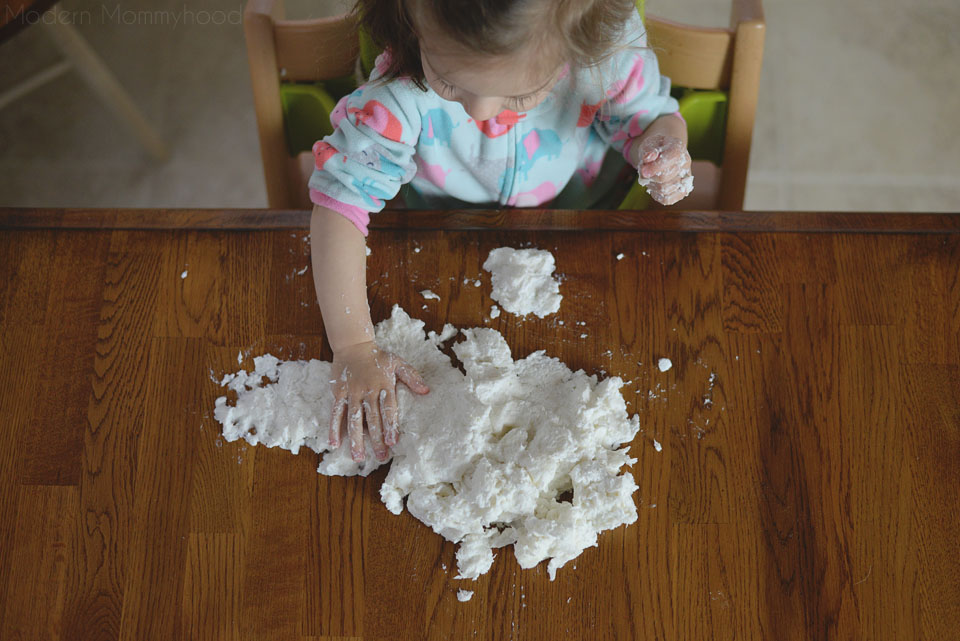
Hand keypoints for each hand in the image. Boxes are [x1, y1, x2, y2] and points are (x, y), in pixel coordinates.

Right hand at [330, 341, 429, 461]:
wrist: (353, 345)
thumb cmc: (378, 357)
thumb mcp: (398, 362)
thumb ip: (412, 377)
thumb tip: (427, 391)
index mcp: (384, 384)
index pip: (388, 408)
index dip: (390, 425)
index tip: (392, 441)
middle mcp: (367, 390)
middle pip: (372, 418)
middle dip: (376, 439)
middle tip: (381, 456)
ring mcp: (352, 392)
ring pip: (353, 419)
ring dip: (356, 439)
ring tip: (358, 457)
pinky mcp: (339, 393)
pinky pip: (336, 412)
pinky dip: (334, 428)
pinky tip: (335, 443)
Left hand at [634, 134, 692, 205]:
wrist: (662, 153)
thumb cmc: (654, 148)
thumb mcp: (648, 144)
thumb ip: (648, 150)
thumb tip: (648, 158)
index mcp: (678, 147)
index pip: (670, 159)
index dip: (655, 167)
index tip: (643, 170)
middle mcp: (685, 162)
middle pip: (664, 177)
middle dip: (649, 177)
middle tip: (644, 172)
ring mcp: (685, 177)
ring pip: (665, 189)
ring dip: (652, 186)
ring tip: (649, 178)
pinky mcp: (682, 191)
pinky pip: (668, 200)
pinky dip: (657, 196)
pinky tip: (654, 187)